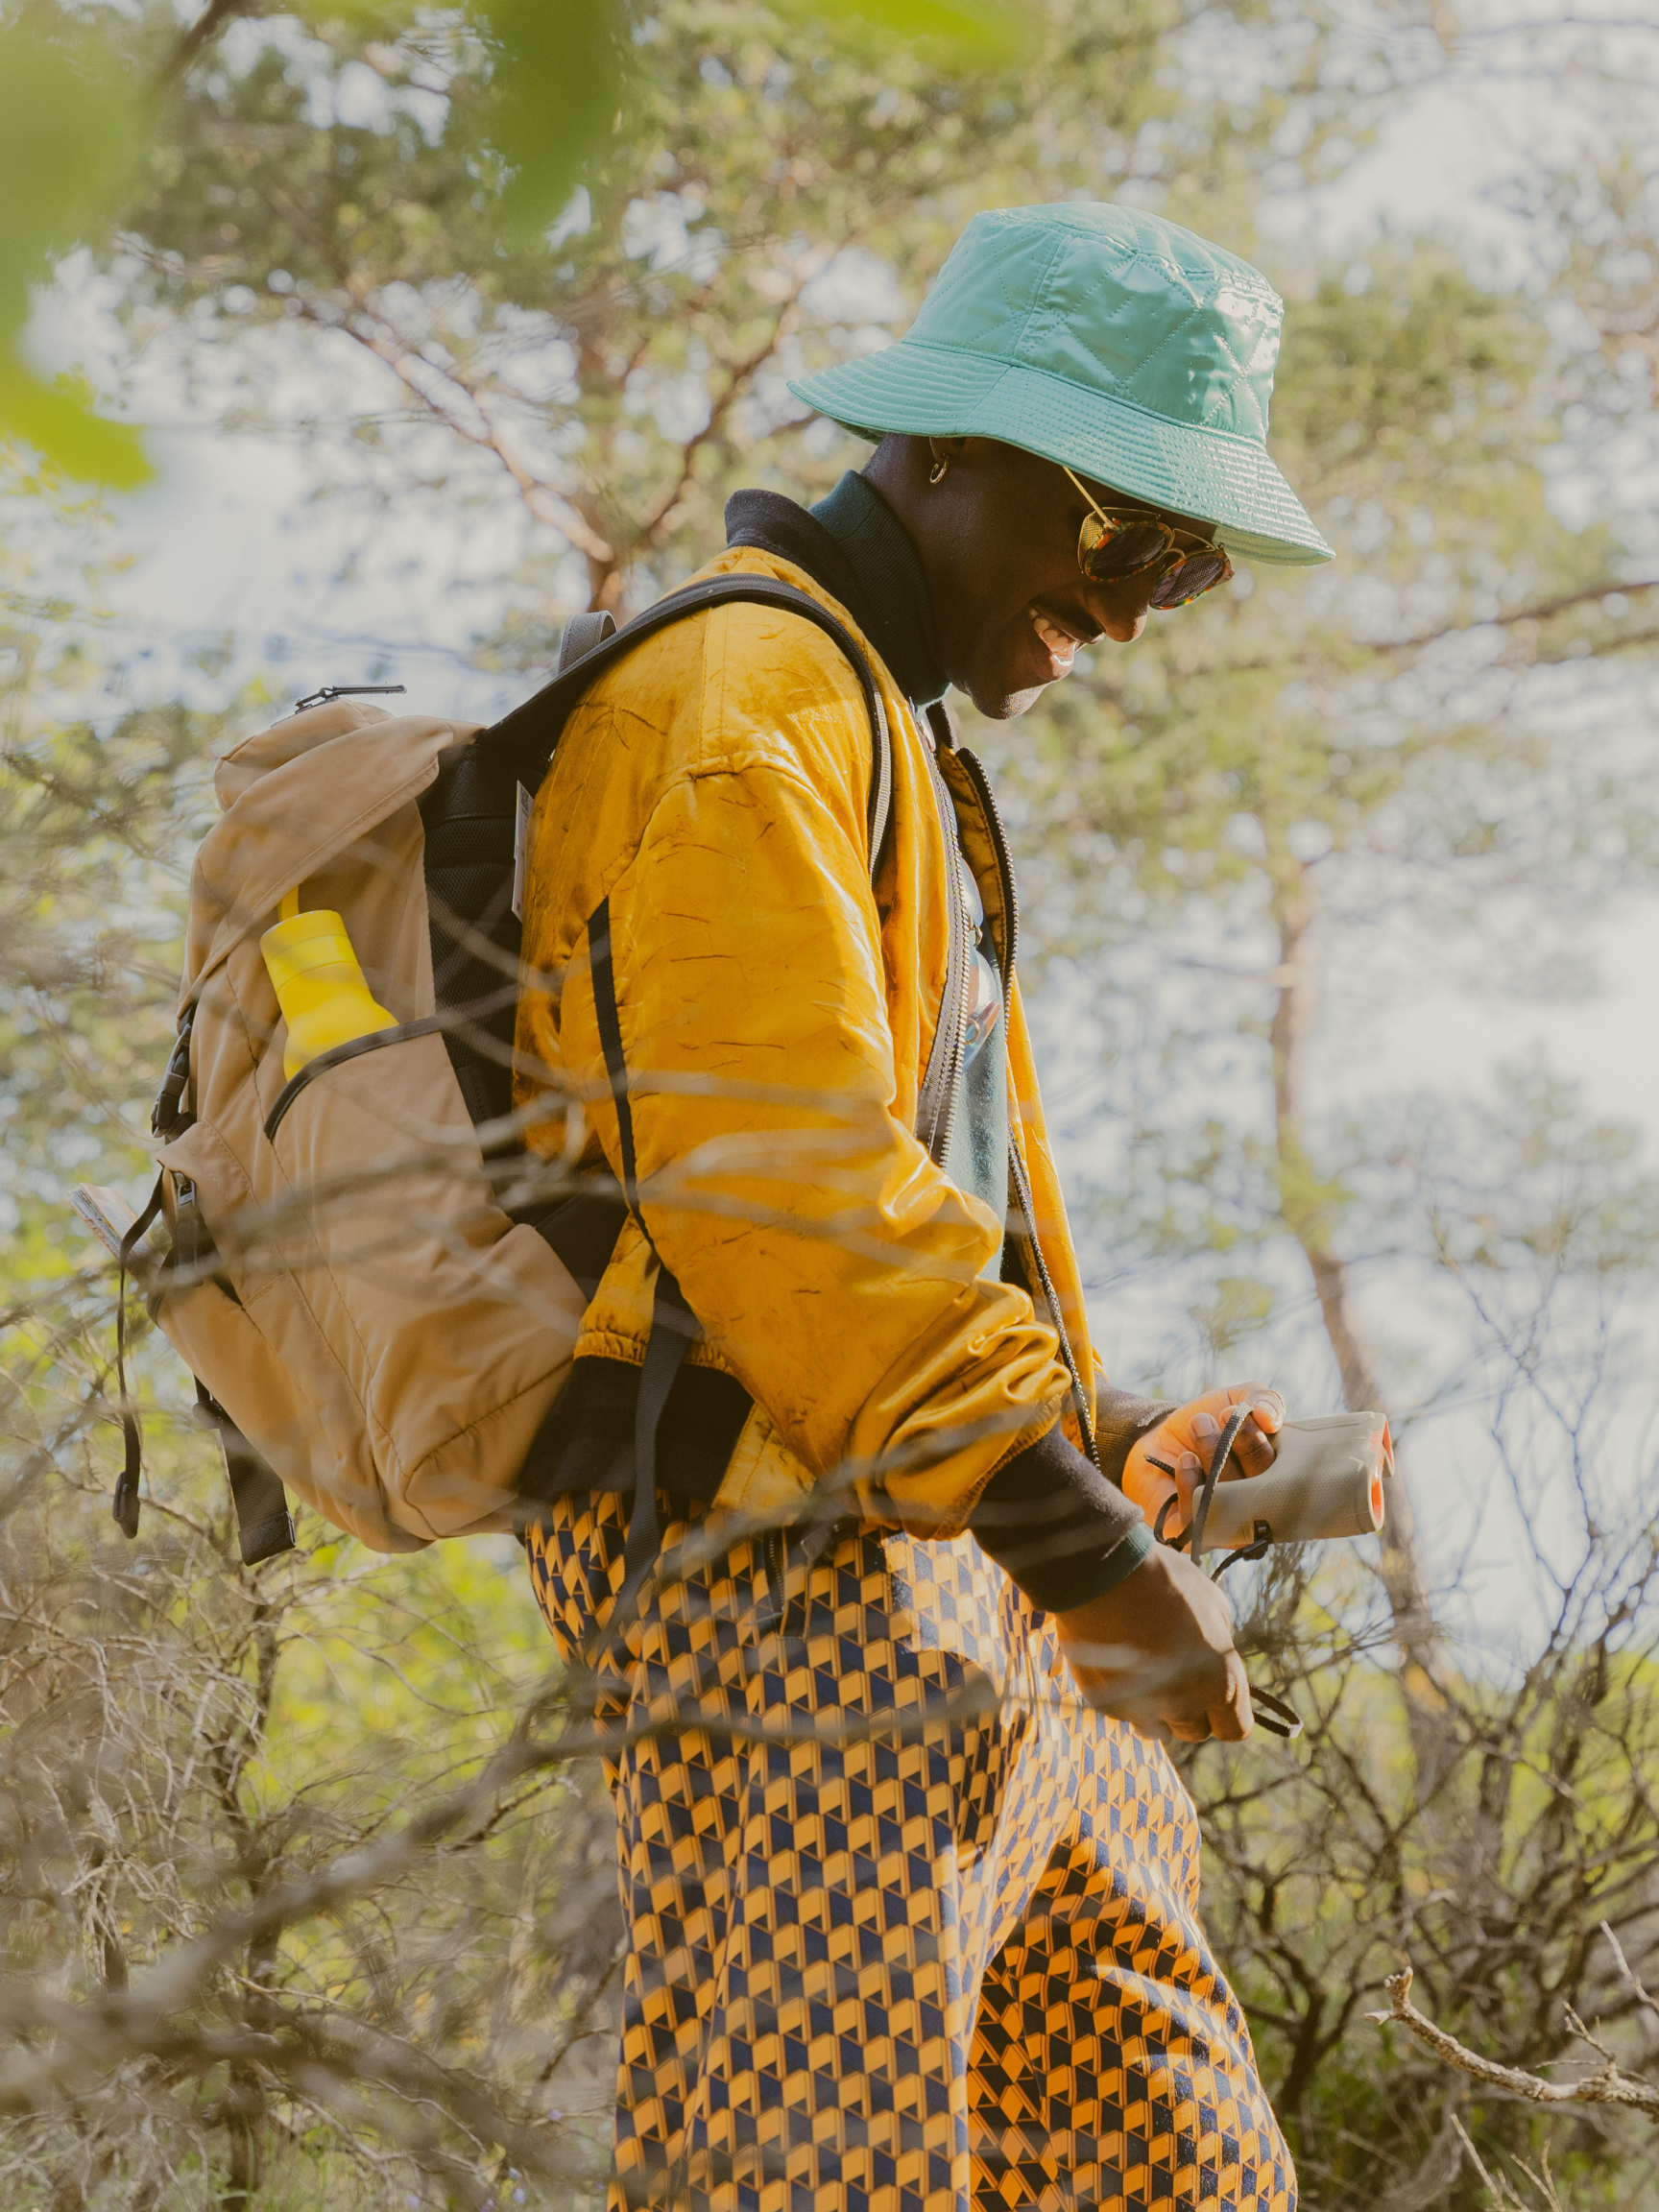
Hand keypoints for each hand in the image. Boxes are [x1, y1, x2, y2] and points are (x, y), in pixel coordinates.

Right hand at [1055, 1544, 1251, 1743]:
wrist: (1104, 1571)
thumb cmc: (1164, 1580)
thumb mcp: (1212, 1603)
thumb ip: (1221, 1644)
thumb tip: (1216, 1660)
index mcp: (1221, 1681)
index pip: (1234, 1729)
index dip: (1225, 1714)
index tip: (1214, 1698)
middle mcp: (1185, 1703)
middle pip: (1194, 1732)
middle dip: (1189, 1710)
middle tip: (1175, 1676)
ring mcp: (1144, 1707)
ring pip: (1157, 1730)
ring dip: (1155, 1710)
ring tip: (1145, 1673)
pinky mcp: (1108, 1704)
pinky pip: (1124, 1713)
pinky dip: (1125, 1696)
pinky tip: (1120, 1662)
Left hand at [1122, 1381, 1284, 1541]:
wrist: (1157, 1435)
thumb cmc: (1206, 1420)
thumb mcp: (1237, 1400)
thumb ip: (1263, 1400)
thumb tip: (1271, 1419)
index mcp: (1275, 1477)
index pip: (1283, 1473)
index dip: (1257, 1441)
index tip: (1234, 1411)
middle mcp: (1257, 1506)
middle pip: (1259, 1488)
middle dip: (1234, 1444)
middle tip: (1207, 1419)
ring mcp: (1228, 1524)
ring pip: (1230, 1500)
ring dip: (1211, 1455)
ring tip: (1197, 1427)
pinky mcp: (1197, 1535)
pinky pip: (1200, 1520)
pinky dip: (1191, 1484)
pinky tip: (1185, 1461)